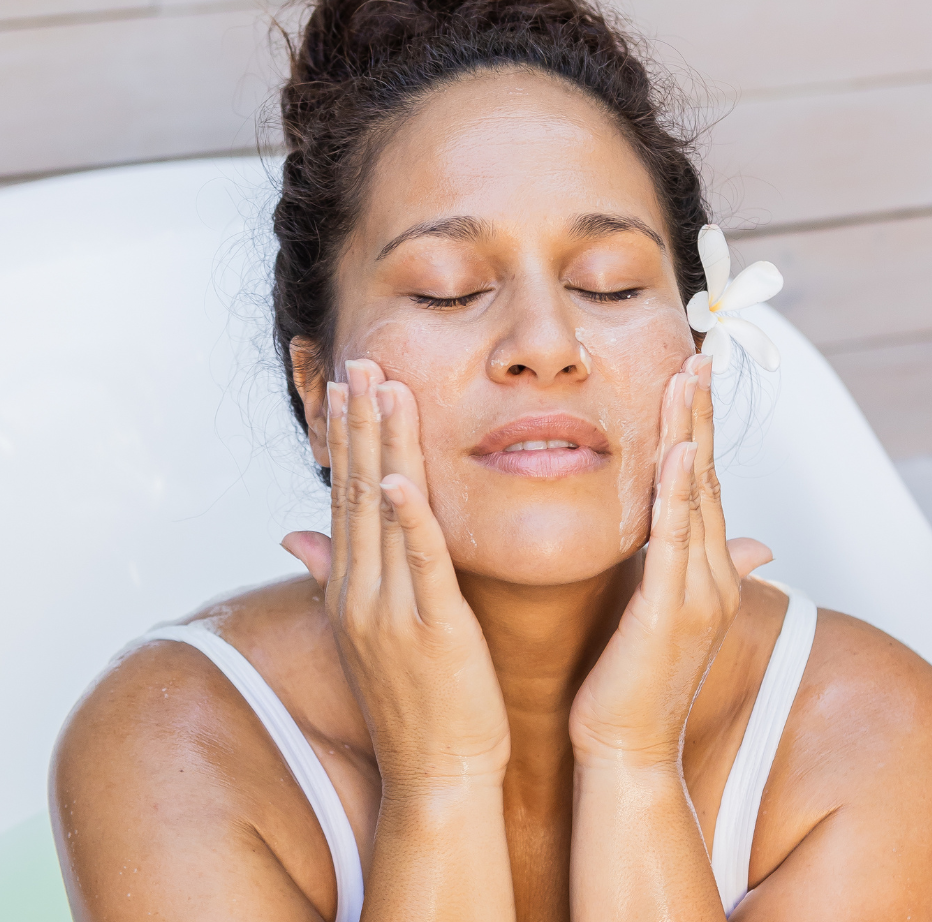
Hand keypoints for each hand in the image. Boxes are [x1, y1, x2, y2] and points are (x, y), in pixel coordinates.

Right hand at [283, 360, 510, 793]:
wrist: (438, 773)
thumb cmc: (417, 699)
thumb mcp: (367, 632)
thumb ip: (334, 575)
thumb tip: (292, 534)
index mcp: (351, 588)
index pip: (344, 497)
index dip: (346, 438)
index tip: (347, 385)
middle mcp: (361, 591)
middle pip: (356, 490)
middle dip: (360, 422)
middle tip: (361, 360)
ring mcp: (390, 609)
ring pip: (383, 512)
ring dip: (383, 446)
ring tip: (383, 387)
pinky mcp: (431, 628)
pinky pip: (418, 562)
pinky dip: (408, 517)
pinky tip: (399, 475)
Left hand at [568, 354, 769, 767]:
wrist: (625, 750)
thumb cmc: (631, 683)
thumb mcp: (656, 615)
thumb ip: (678, 568)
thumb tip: (733, 542)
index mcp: (703, 572)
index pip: (703, 486)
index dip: (697, 430)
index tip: (689, 380)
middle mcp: (710, 576)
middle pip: (707, 477)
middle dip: (701, 415)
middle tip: (698, 356)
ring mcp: (697, 593)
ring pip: (697, 497)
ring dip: (693, 434)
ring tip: (689, 379)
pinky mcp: (669, 612)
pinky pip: (676, 541)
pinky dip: (682, 494)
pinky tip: (681, 452)